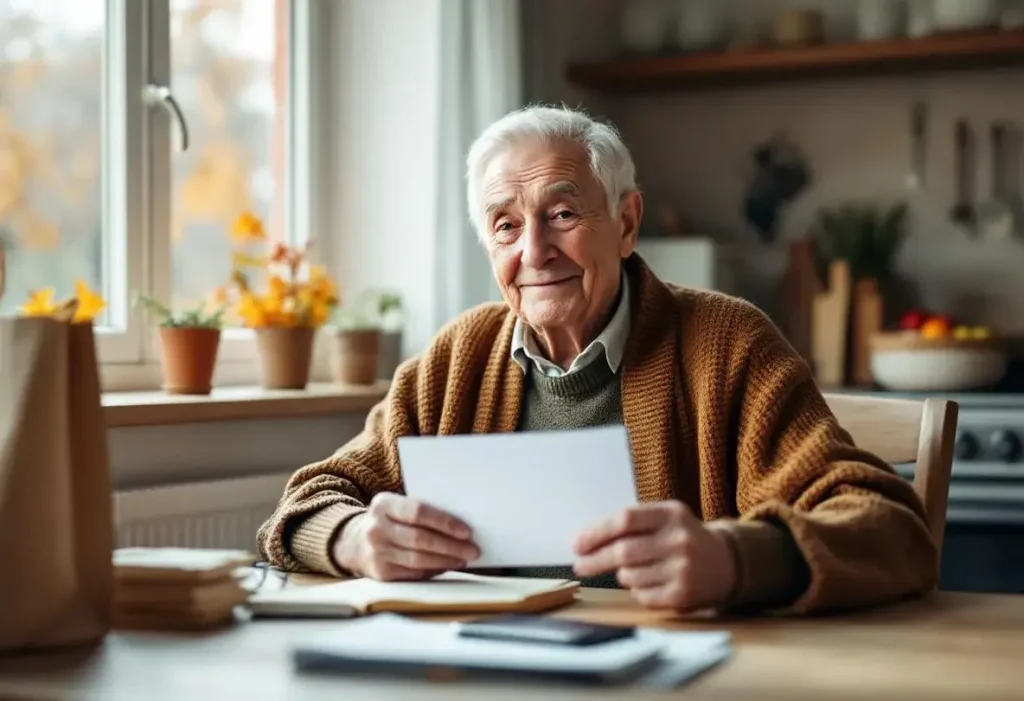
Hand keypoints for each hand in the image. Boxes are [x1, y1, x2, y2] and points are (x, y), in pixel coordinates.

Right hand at [333, 493, 479, 580]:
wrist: (354, 543)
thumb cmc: (388, 521)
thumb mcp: (396, 507)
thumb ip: (420, 511)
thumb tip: (460, 526)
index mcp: (384, 504)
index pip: (418, 512)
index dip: (444, 522)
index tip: (466, 531)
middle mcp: (376, 528)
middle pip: (420, 539)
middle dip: (451, 546)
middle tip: (473, 549)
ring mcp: (376, 552)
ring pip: (418, 560)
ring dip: (446, 560)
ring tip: (464, 558)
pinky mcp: (380, 573)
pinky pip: (414, 574)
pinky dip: (434, 570)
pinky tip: (447, 566)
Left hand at [572, 501, 736, 610]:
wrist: (727, 563)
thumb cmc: (684, 538)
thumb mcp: (667, 519)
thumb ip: (634, 523)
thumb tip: (587, 541)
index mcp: (672, 514)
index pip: (625, 520)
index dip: (597, 532)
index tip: (577, 544)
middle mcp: (679, 540)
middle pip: (623, 551)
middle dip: (595, 560)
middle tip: (580, 565)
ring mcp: (683, 569)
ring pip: (629, 576)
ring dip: (622, 575)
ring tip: (635, 569)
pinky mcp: (683, 595)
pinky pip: (642, 596)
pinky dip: (637, 591)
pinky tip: (651, 582)